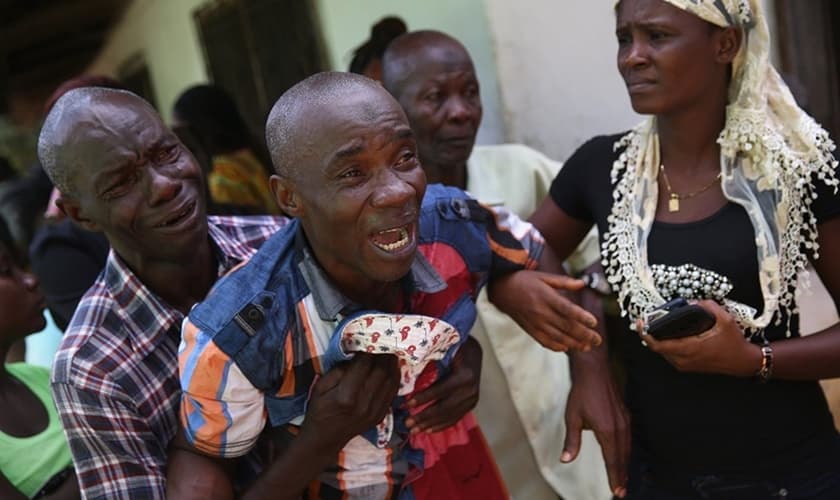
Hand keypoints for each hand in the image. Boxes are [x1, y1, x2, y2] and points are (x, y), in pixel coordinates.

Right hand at [301, 353, 400, 452]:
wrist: (324, 439)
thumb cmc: (319, 410)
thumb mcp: (320, 387)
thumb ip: (339, 371)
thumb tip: (356, 356)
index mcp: (346, 395)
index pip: (364, 365)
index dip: (368, 350)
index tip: (369, 341)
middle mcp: (363, 404)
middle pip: (381, 372)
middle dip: (384, 355)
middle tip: (384, 343)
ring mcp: (374, 412)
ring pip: (390, 382)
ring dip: (392, 365)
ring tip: (390, 353)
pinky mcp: (380, 416)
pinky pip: (392, 393)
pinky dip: (394, 379)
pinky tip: (392, 369)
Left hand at [405, 337, 481, 432]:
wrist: (474, 352)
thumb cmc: (455, 347)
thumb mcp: (444, 350)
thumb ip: (430, 360)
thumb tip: (405, 371)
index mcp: (465, 376)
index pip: (440, 390)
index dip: (422, 399)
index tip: (406, 405)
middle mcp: (471, 390)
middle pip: (444, 408)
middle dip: (424, 417)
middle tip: (407, 424)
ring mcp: (472, 399)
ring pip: (449, 416)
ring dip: (430, 424)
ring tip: (414, 430)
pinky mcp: (471, 405)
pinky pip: (455, 418)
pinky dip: (441, 425)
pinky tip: (428, 430)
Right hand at [488, 270, 601, 351]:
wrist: (501, 290)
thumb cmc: (524, 280)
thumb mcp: (543, 276)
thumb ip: (564, 282)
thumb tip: (582, 284)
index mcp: (545, 296)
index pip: (567, 309)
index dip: (581, 317)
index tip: (594, 322)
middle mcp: (541, 311)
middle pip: (565, 326)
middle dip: (584, 334)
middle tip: (597, 339)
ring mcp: (535, 322)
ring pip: (557, 337)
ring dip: (574, 344)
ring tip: (587, 346)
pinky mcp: (529, 329)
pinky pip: (544, 341)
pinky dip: (556, 347)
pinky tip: (567, 348)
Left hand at [562, 354, 629, 498]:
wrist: (594, 369)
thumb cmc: (581, 391)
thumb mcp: (572, 417)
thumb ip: (572, 441)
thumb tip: (566, 460)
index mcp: (607, 430)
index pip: (612, 460)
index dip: (614, 477)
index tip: (617, 492)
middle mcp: (620, 427)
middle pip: (623, 457)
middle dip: (622, 475)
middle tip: (621, 491)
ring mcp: (625, 420)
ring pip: (628, 448)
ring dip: (625, 464)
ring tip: (623, 478)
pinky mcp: (626, 414)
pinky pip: (628, 438)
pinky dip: (627, 450)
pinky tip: (624, 455)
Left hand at [639, 300, 760, 376]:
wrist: (744, 362)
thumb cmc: (735, 343)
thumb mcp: (726, 319)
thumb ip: (708, 306)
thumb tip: (693, 302)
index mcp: (690, 348)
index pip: (659, 345)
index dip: (645, 334)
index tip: (640, 323)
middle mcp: (685, 359)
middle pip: (657, 348)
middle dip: (650, 335)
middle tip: (647, 321)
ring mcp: (686, 365)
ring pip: (663, 353)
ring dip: (658, 340)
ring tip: (656, 326)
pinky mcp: (688, 367)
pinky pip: (670, 356)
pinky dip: (666, 345)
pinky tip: (668, 335)